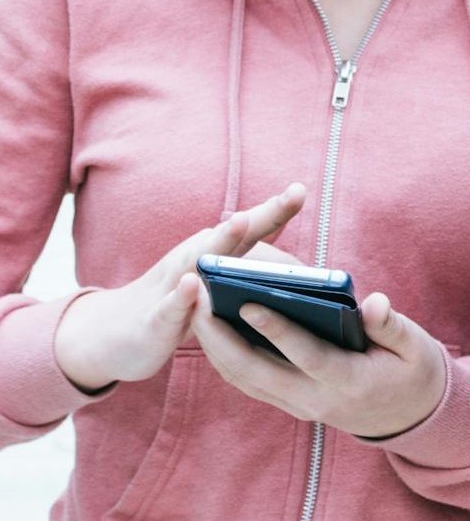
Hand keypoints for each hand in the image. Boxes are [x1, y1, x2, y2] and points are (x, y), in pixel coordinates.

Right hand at [53, 183, 305, 391]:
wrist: (115, 335)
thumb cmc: (179, 304)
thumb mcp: (216, 283)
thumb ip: (250, 270)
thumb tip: (298, 270)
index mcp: (214, 253)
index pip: (252, 230)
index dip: (277, 210)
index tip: (301, 189)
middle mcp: (195, 260)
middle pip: (233, 235)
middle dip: (262, 215)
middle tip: (293, 194)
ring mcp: (174, 286)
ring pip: (199, 261)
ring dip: (220, 242)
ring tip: (241, 220)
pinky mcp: (157, 318)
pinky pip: (170, 307)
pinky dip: (181, 296)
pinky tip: (193, 284)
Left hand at [189, 289, 447, 437]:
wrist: (410, 415)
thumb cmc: (412, 369)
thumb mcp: (414, 345)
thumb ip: (390, 325)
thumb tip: (374, 302)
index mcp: (351, 381)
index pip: (307, 355)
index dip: (278, 330)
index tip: (249, 302)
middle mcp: (318, 400)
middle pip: (258, 372)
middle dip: (223, 338)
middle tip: (200, 299)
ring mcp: (300, 405)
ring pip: (245, 380)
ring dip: (215, 347)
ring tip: (196, 307)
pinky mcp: (290, 403)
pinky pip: (249, 382)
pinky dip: (225, 357)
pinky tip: (212, 328)